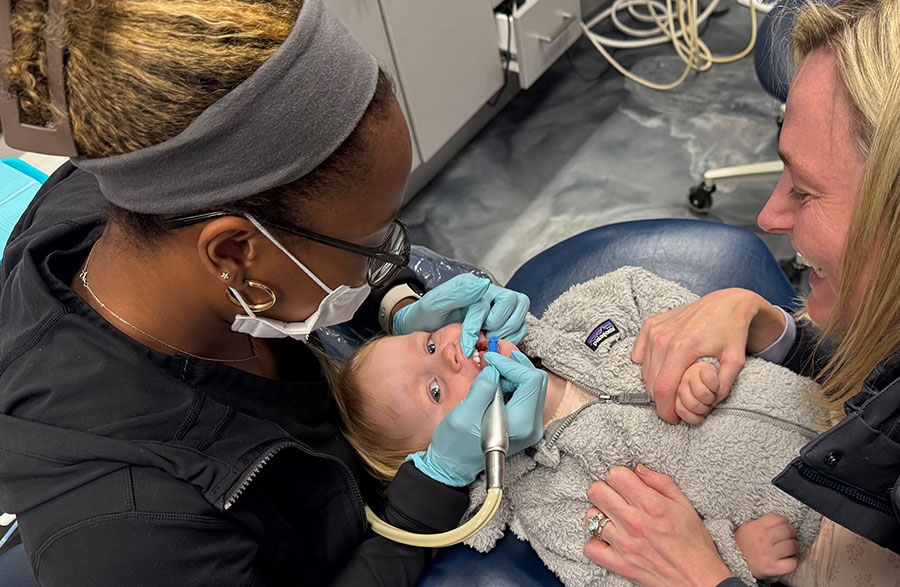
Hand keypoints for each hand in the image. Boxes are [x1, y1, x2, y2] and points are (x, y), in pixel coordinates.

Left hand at [393, 273, 529, 356]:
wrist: (426, 328)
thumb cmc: (429, 317)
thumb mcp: (434, 304)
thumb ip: (457, 293)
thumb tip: (483, 284)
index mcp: (473, 286)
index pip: (485, 304)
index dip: (475, 328)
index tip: (467, 346)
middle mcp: (490, 292)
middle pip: (512, 301)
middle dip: (496, 326)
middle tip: (480, 339)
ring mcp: (500, 306)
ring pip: (519, 314)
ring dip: (505, 333)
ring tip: (486, 342)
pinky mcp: (507, 319)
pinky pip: (521, 327)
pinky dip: (511, 339)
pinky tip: (493, 345)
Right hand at [409, 351, 546, 485]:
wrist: (454, 464)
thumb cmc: (455, 444)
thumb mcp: (464, 414)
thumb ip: (483, 389)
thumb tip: (494, 370)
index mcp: (521, 425)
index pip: (531, 381)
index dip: (512, 364)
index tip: (491, 359)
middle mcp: (531, 426)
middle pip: (536, 381)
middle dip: (514, 365)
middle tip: (493, 359)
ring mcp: (529, 424)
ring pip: (532, 385)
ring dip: (513, 372)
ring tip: (492, 368)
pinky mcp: (523, 422)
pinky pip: (525, 393)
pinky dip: (512, 381)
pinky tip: (496, 379)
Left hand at [583, 465, 732, 586]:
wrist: (700, 581)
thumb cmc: (695, 544)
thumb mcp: (685, 505)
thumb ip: (660, 483)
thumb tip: (638, 469)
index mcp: (651, 504)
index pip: (615, 475)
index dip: (619, 476)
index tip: (625, 483)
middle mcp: (634, 522)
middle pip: (596, 491)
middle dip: (605, 490)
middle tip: (616, 498)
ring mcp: (623, 544)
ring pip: (591, 517)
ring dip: (601, 515)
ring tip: (614, 519)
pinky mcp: (619, 564)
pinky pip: (590, 548)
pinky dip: (596, 543)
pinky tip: (608, 540)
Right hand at [631, 288, 784, 423]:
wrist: (726, 303)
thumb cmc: (731, 331)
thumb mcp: (735, 361)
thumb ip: (723, 385)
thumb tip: (708, 403)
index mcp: (682, 348)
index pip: (663, 389)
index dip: (666, 410)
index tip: (673, 418)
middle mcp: (663, 338)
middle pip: (651, 383)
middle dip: (662, 399)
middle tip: (678, 402)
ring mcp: (654, 330)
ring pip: (644, 370)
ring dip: (656, 383)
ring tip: (675, 384)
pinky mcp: (651, 324)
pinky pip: (639, 354)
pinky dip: (648, 365)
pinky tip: (664, 365)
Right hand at [734, 514, 798, 579]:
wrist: (733, 563)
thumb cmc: (743, 545)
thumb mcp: (747, 527)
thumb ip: (763, 523)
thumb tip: (782, 522)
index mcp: (756, 528)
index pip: (779, 518)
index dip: (783, 522)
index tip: (782, 526)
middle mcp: (763, 540)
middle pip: (788, 531)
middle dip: (790, 533)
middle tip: (787, 537)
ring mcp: (768, 554)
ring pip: (793, 546)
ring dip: (793, 547)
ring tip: (787, 549)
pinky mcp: (773, 568)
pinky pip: (792, 563)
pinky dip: (792, 562)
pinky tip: (786, 560)